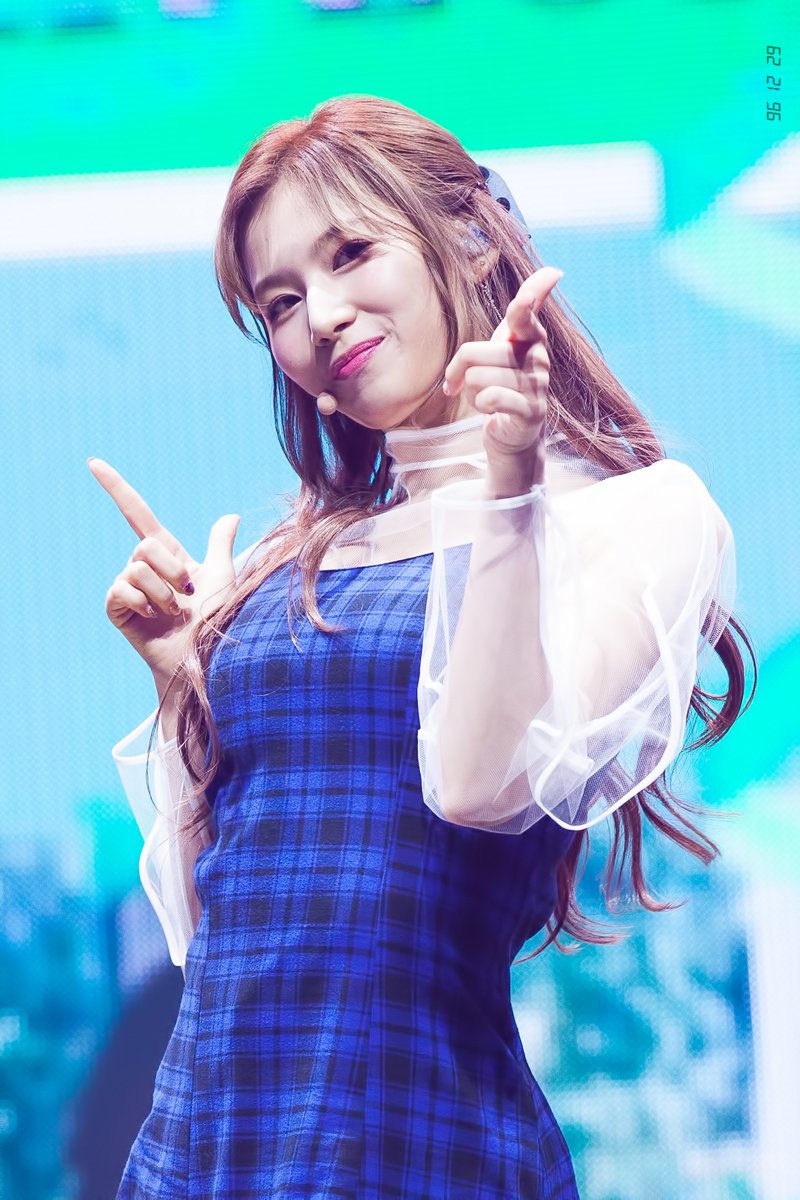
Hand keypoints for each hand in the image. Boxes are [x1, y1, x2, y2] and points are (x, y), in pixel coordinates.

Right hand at [88, 458, 238, 689]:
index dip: (116, 488)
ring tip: (174, 613)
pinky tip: (155, 618)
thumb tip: (231, 517)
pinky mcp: (116, 609)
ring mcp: (128, 588)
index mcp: (167, 555)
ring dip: (163, 592)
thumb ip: (220, 547)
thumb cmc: (217, 621)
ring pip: (136, 567)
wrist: (204, 657)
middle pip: (146, 544)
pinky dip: (144, 602)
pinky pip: (122, 588)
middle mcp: (144, 568)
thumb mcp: (223, 577)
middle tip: (186, 594)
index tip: (93, 462)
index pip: (137, 513)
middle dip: (171, 568)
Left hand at [443, 266, 562, 494]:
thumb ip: (517, 316)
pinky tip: (491, 410)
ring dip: (471, 393)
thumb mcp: (504, 348)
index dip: (532, 296)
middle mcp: (537, 358)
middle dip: (458, 373)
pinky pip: (491, 397)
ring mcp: (537, 385)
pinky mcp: (531, 410)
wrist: (513, 435)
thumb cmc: (503, 387)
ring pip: (476, 378)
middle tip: (463, 384)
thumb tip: (553, 271)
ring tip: (486, 399)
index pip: (527, 313)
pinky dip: (481, 405)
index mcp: (529, 339)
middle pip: (472, 353)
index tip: (553, 274)